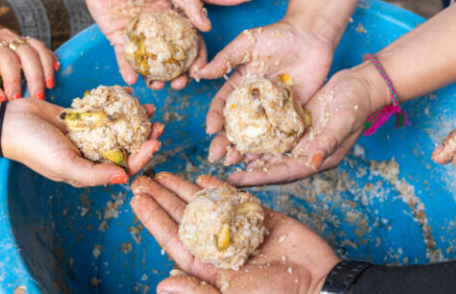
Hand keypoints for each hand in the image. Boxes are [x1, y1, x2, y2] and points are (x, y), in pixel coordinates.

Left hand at [0, 28, 56, 101]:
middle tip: (38, 96)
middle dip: (35, 75)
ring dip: (46, 67)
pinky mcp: (23, 42)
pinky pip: (41, 48)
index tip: (15, 97)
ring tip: (49, 85)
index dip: (14, 78)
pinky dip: (49, 59)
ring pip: (38, 47)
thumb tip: (2, 101)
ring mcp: (16, 37)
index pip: (7, 59)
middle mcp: (4, 37)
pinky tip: (54, 71)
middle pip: (27, 52)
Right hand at [0, 97, 163, 186]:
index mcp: (88, 171)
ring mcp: (86, 135)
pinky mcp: (81, 117)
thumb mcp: (65, 165)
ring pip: (118, 128)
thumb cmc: (34, 148)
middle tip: (159, 122)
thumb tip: (125, 179)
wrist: (9, 122)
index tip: (156, 141)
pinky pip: (104, 110)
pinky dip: (117, 103)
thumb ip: (94, 174)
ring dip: (135, 118)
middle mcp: (90, 154)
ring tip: (148, 107)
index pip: (124, 167)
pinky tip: (129, 94)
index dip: (143, 156)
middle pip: (126, 147)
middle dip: (145, 136)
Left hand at [81, 0, 209, 89]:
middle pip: (172, 61)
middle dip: (178, 76)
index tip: (199, 72)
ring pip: (150, 64)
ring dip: (155, 78)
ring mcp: (140, 38)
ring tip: (157, 85)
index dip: (197, 59)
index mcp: (175, 20)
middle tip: (178, 85)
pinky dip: (127, 69)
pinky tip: (132, 77)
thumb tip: (207, 27)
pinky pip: (124, 58)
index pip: (191, 44)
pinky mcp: (119, 39)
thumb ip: (189, 2)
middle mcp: (159, 33)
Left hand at [129, 173, 339, 292]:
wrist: (318, 285)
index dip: (155, 220)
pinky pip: (237, 200)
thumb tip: (162, 284)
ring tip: (164, 174)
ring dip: (185, 190)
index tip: (137, 201)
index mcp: (211, 269)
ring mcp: (242, 232)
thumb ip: (198, 292)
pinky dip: (220, 187)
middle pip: (185, 219)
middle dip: (163, 199)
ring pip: (206, 206)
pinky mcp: (263, 219)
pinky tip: (202, 177)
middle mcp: (222, 248)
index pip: (175, 240)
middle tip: (143, 179)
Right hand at [194, 18, 335, 165]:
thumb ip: (224, 59)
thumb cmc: (277, 35)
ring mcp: (273, 110)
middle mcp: (254, 101)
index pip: (223, 105)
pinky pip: (281, 133)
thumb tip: (199, 71)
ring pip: (257, 134)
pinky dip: (272, 146)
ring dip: (245, 148)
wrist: (311, 36)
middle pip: (236, 125)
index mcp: (240, 86)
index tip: (211, 129)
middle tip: (217, 156)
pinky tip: (263, 157)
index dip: (215, 118)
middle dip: (225, 141)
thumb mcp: (246, 44)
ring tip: (235, 162)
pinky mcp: (292, 114)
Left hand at [227, 63, 387, 185]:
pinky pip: (271, 135)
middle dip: (246, 170)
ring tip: (223, 155)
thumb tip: (312, 162)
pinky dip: (255, 136)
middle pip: (271, 167)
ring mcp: (300, 141)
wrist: (361, 86)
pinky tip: (237, 134)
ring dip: (247, 154)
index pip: (282, 173)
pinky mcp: (295, 126)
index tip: (235, 180)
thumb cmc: (356, 104)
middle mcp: (305, 154)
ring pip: (268, 152)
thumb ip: (327, 142)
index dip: (258, 177)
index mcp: (317, 159)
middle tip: (220, 171)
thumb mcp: (343, 121)